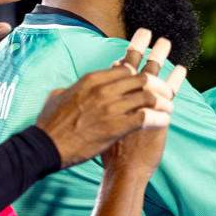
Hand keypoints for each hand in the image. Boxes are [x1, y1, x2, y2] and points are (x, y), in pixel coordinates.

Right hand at [34, 27, 175, 167]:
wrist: (46, 146)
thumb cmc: (50, 124)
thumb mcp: (58, 96)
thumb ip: (71, 88)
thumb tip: (71, 88)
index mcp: (91, 80)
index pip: (127, 69)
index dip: (140, 74)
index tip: (148, 81)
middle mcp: (103, 90)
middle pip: (142, 79)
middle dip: (158, 85)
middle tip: (166, 92)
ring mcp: (110, 108)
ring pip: (148, 97)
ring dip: (163, 102)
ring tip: (169, 108)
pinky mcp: (116, 127)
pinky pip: (146, 117)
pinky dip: (159, 118)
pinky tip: (165, 121)